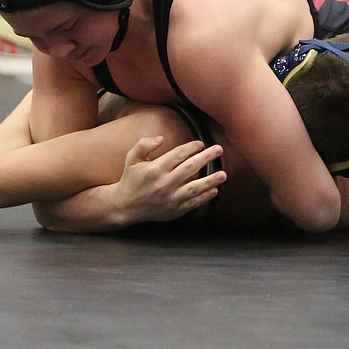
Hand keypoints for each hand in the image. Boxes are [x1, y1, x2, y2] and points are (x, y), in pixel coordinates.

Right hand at [111, 137, 226, 223]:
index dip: (191, 147)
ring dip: (211, 181)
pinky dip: (204, 197)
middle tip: (219, 149)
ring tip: (223, 174)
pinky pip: (193, 203)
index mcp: (154, 169)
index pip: (178, 155)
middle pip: (190, 168)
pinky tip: (214, 190)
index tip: (200, 144)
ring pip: (194, 188)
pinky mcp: (174, 210)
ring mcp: (170, 198)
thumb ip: (143, 145)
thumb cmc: (131, 179)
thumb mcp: (132, 159)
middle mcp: (163, 184)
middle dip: (206, 157)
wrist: (124, 206)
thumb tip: (160, 138)